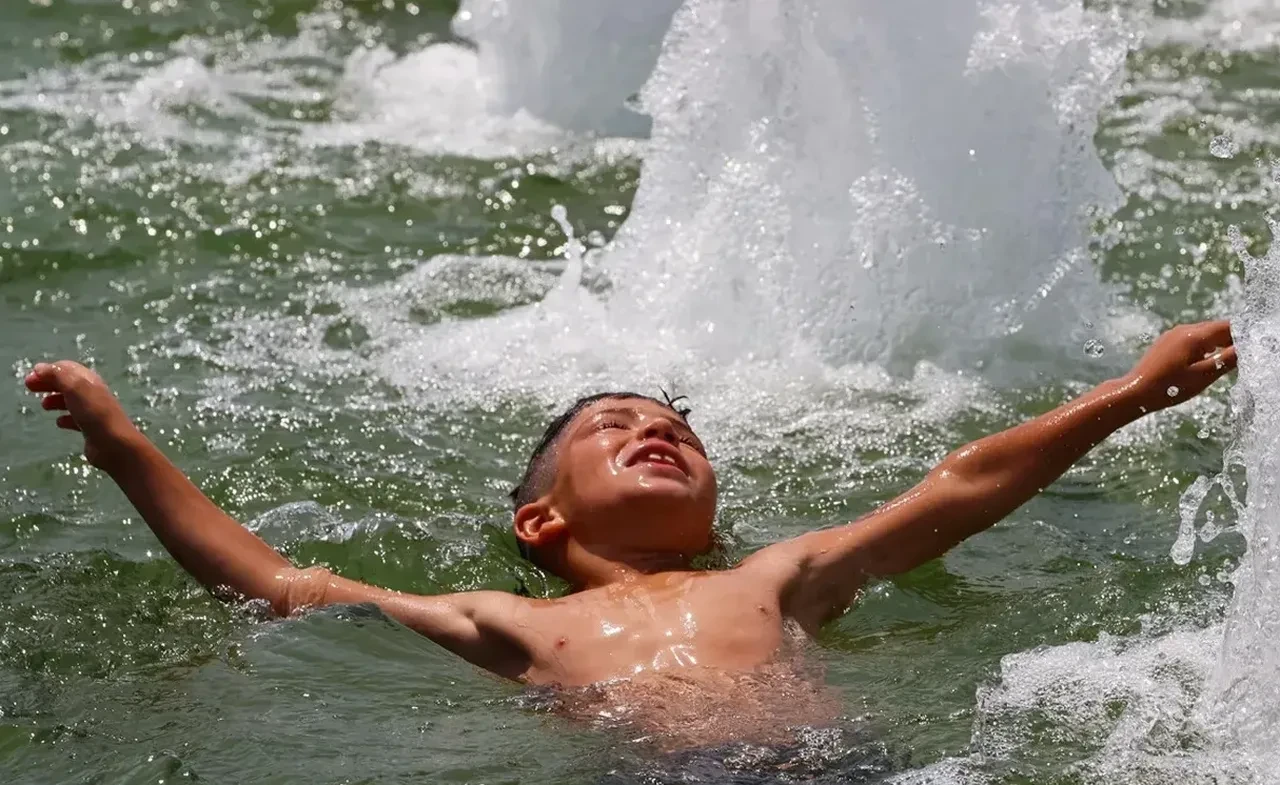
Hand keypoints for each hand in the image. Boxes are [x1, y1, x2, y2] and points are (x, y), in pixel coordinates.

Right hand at [25, 361, 142, 470]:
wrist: (114, 444)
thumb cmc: (94, 412)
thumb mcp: (74, 387)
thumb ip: (57, 375)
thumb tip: (39, 368)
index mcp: (90, 381)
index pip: (68, 369)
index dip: (48, 370)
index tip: (31, 377)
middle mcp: (93, 394)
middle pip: (68, 384)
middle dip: (49, 383)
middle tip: (29, 387)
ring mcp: (93, 412)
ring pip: (71, 402)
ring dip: (56, 400)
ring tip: (44, 405)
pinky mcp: (92, 430)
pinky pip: (76, 420)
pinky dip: (65, 418)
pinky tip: (59, 423)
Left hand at [1123, 320, 1235, 411]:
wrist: (1135, 392)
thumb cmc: (1169, 388)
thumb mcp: (1203, 376)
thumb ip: (1226, 360)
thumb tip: (1245, 348)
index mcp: (1194, 336)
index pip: (1228, 326)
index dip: (1242, 335)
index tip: (1249, 348)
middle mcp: (1183, 329)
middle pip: (1216, 328)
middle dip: (1232, 339)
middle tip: (1241, 356)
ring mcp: (1173, 334)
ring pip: (1205, 333)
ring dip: (1218, 343)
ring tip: (1225, 360)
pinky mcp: (1167, 341)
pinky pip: (1192, 338)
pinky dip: (1204, 346)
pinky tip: (1206, 360)